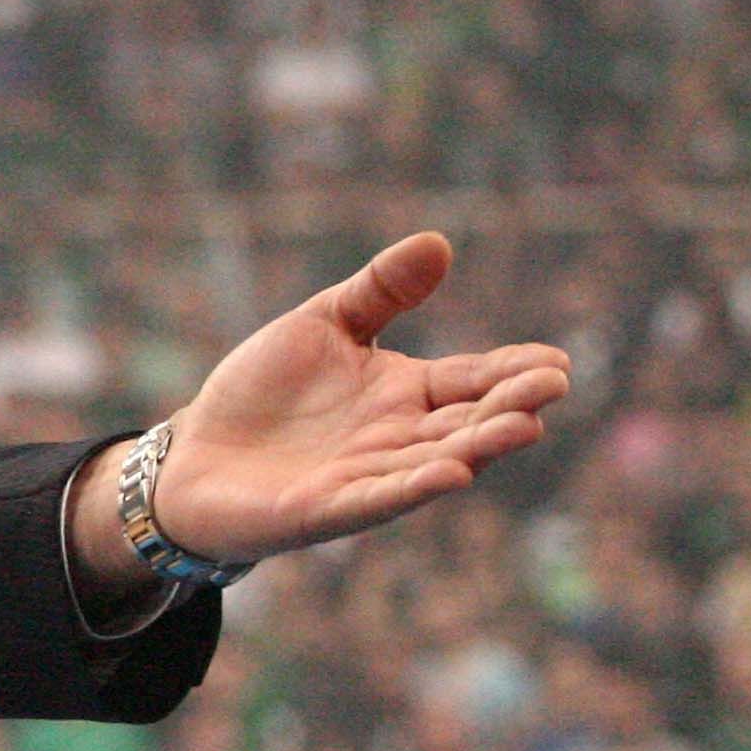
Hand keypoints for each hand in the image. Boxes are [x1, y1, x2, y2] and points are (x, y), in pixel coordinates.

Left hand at [148, 232, 570, 563]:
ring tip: (522, 426)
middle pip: (467, 422)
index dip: (512, 371)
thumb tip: (437, 242)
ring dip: (479, 447)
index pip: (472, 379)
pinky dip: (415, 487)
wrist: (195, 453)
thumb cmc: (263, 392)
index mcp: (405, 392)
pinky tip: (453, 475)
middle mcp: (398, 438)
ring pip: (436, 462)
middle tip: (553, 385)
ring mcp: (366, 476)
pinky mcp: (327, 508)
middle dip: (510, 406)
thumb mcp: (323, 324)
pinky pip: (379, 498)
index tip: (555, 361)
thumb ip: (379, 291)